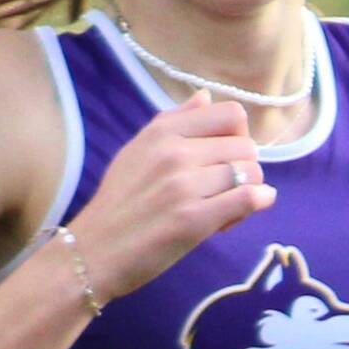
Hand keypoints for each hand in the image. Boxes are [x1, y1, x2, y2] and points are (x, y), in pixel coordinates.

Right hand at [66, 91, 275, 299]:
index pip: (231, 114)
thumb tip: (206, 96)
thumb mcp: (137, 150)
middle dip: (244, 168)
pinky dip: (256, 204)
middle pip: (246, 146)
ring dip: (248, 191)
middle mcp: (174, 152)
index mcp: (162, 132)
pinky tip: (239, 214)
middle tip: (223, 190)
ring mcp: (184, 185)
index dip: (237, 135)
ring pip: (252, 173)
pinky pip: (248, 198)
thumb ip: (175, 121)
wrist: (92, 252)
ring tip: (224, 207)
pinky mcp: (194, 219)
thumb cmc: (118, 203)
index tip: (224, 156)